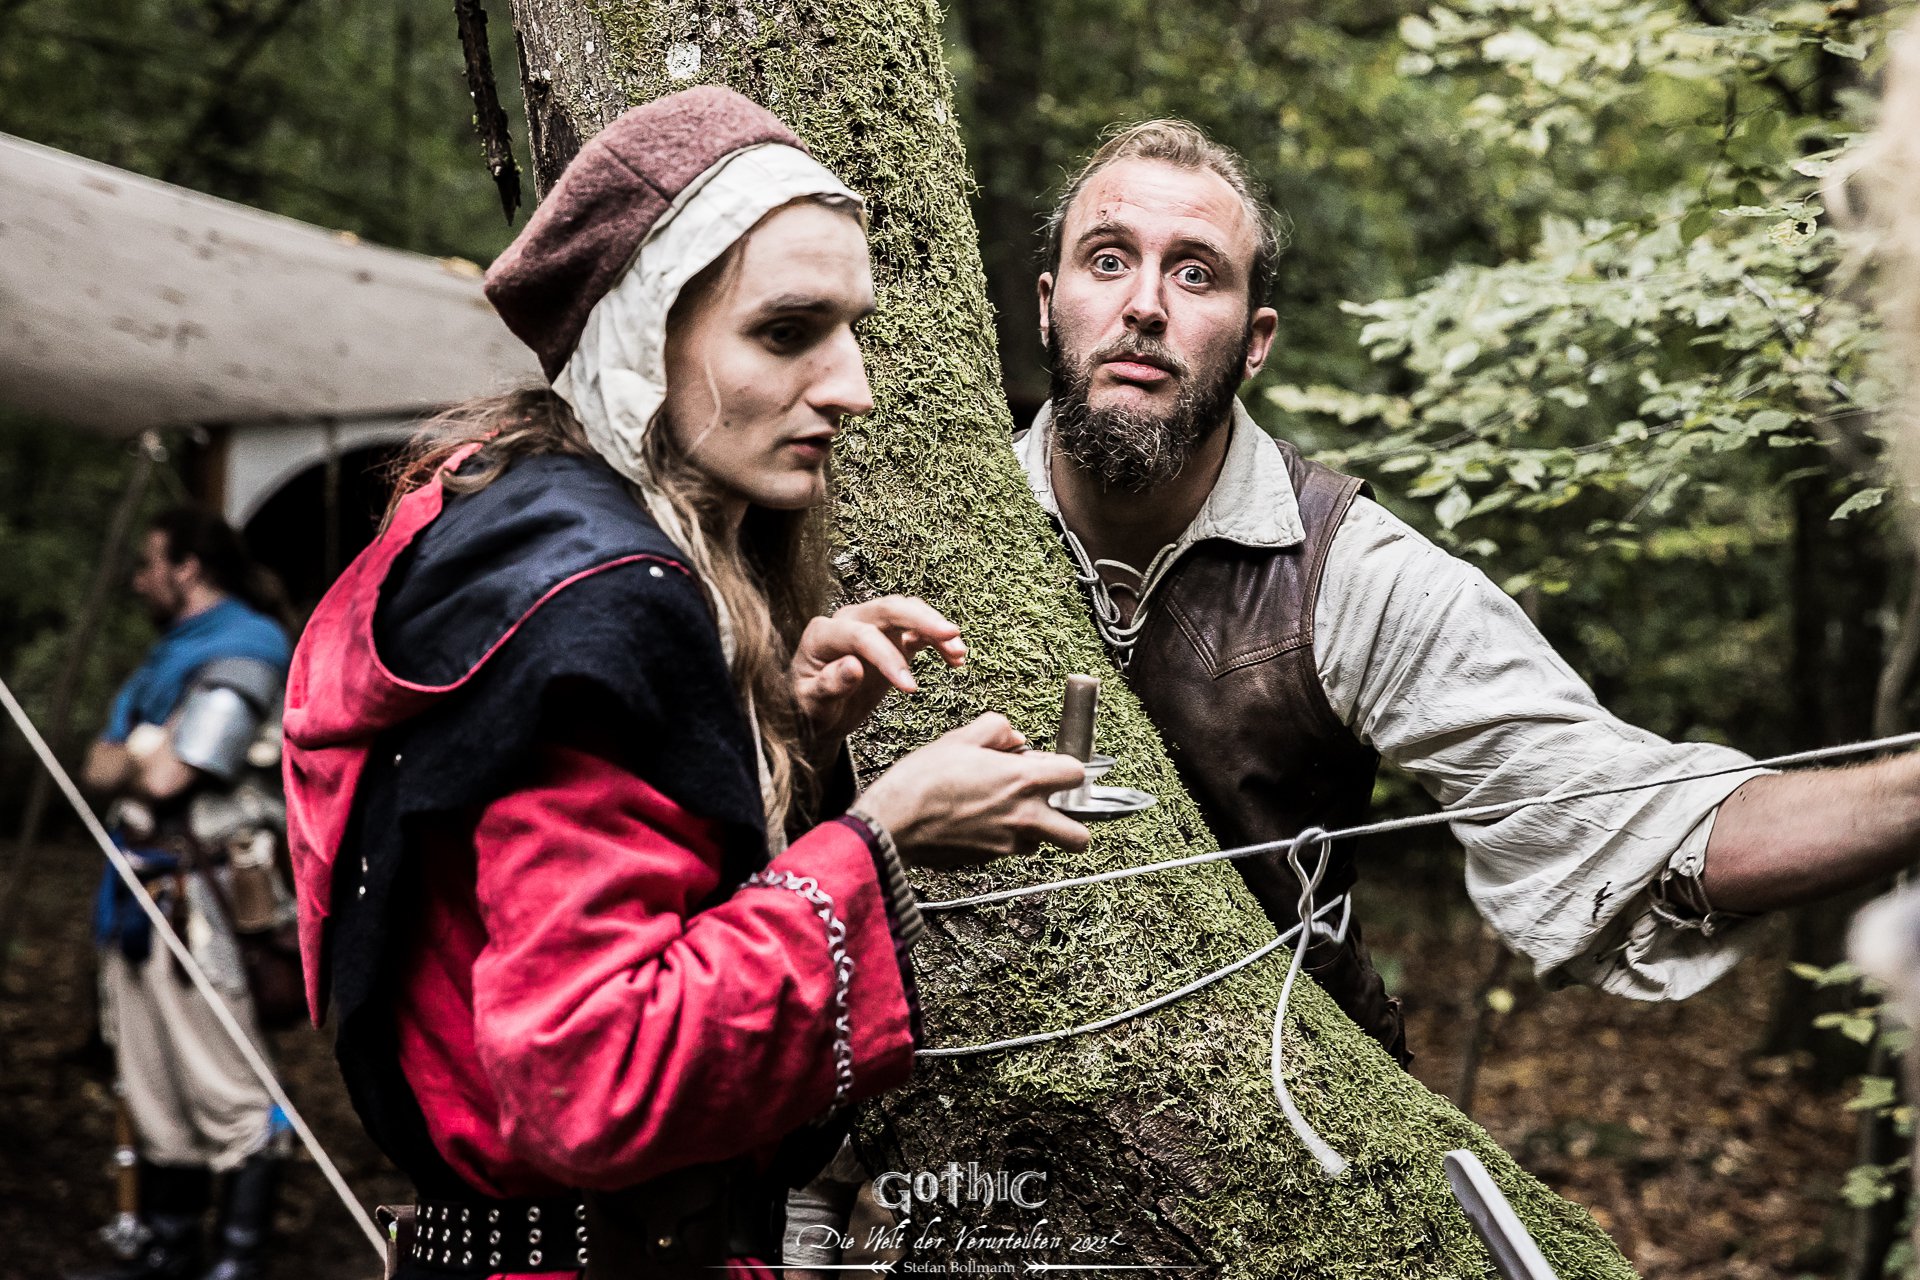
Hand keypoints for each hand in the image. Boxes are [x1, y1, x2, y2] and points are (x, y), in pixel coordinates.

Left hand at [791, 596, 967, 743]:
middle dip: (922, 620)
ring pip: (908, 612)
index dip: (888, 658)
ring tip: (959, 652)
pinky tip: (956, 658)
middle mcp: (847, 621)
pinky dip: (938, 641)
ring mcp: (871, 626)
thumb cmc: (809, 707)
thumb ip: (829, 685)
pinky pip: (918, 630)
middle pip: (889, 608)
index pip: (861, 636)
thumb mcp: (812, 704)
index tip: (910, 689)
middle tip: (951, 634)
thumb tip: (853, 667)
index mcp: (823, 634)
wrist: (817, 711)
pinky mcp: (890, 637)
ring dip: (935, 628)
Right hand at [858, 713, 1090, 868]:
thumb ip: (997, 729)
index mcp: (1023, 780)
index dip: (1068, 769)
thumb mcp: (960, 738)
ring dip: (1035, 830)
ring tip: (1007, 811)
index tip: (1055, 767)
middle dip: (1074, 822)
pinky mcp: (989, 860)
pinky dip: (1004, 839)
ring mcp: (1007, 844)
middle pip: (1079, 836)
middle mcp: (1023, 817)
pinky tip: (979, 821)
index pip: (1077, 775)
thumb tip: (1014, 738)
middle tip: (1053, 806)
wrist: (892, 823)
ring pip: (1043, 845)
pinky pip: (1010, 851)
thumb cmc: (921, 782)